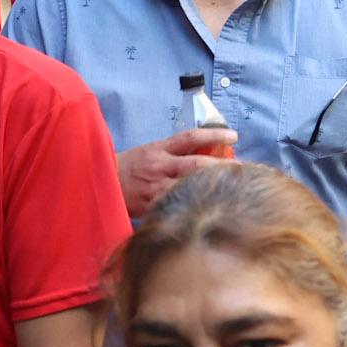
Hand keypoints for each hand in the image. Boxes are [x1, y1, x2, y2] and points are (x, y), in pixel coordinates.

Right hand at [116, 129, 238, 219]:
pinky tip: (210, 211)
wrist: (103, 181)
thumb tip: (209, 153)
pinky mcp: (152, 205)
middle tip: (243, 170)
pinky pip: (175, 205)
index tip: (234, 137)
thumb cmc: (131, 167)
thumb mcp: (152, 152)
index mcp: (160, 149)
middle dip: (221, 167)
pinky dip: (193, 206)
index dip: (214, 136)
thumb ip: (176, 153)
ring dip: (212, 186)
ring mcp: (156, 187)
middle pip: (196, 164)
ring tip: (234, 189)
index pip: (191, 138)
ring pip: (189, 185)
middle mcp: (160, 166)